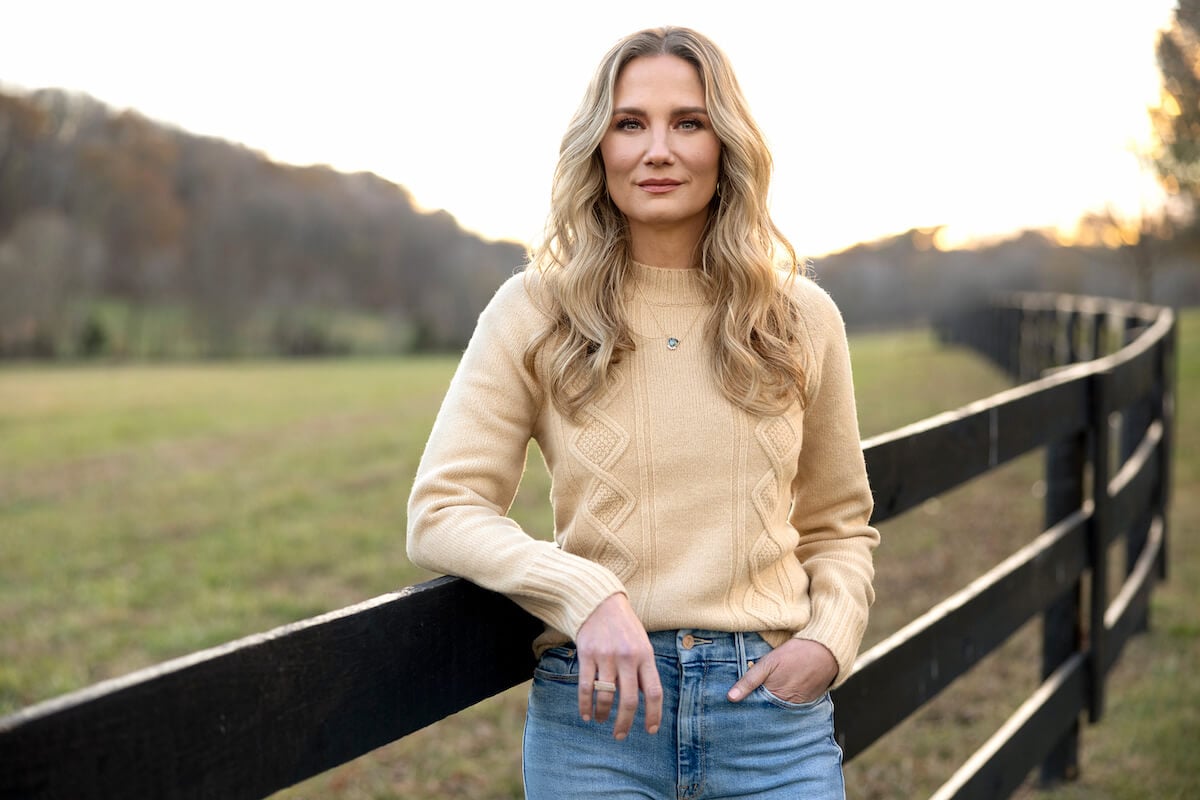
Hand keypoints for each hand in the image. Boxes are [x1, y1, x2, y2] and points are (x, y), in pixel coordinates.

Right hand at [574, 593, 662, 739]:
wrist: (600, 602)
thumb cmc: (624, 626)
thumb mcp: (641, 643)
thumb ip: (643, 669)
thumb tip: (645, 699)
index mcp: (645, 655)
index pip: (654, 691)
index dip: (653, 714)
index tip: (650, 730)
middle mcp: (627, 657)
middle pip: (629, 700)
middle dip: (624, 723)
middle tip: (620, 735)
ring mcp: (606, 656)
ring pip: (606, 696)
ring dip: (602, 714)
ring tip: (600, 721)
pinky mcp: (587, 655)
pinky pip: (586, 686)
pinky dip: (585, 704)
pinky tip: (586, 714)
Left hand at [726, 638, 837, 703]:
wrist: (825, 651)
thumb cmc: (795, 654)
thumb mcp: (768, 663)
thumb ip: (749, 680)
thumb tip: (731, 698)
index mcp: (774, 696)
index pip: (755, 709)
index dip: (747, 707)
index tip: (737, 708)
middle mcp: (786, 705)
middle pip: (767, 711)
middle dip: (758, 709)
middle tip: (750, 705)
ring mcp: (798, 705)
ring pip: (779, 709)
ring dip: (772, 706)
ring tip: (767, 698)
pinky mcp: (807, 702)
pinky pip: (793, 706)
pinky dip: (786, 703)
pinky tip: (782, 695)